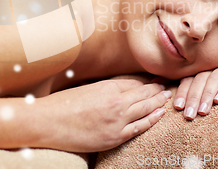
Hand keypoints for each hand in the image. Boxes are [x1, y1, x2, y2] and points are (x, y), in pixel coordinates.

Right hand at [36, 79, 170, 152]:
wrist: (49, 122)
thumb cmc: (63, 104)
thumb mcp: (87, 89)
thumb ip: (106, 89)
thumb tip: (122, 89)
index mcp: (108, 87)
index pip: (135, 83)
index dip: (148, 82)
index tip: (156, 80)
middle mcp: (116, 102)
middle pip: (144, 94)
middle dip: (158, 90)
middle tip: (168, 86)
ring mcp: (117, 121)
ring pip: (146, 109)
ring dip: (159, 102)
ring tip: (168, 97)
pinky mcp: (114, 137)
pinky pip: (139, 127)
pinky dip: (152, 120)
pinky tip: (160, 114)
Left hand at [170, 56, 217, 119]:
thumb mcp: (210, 80)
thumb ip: (196, 88)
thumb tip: (177, 100)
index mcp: (202, 71)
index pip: (188, 80)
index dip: (182, 93)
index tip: (177, 107)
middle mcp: (211, 68)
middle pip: (198, 82)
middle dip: (192, 99)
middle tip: (188, 115)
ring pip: (213, 80)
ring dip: (206, 96)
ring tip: (202, 112)